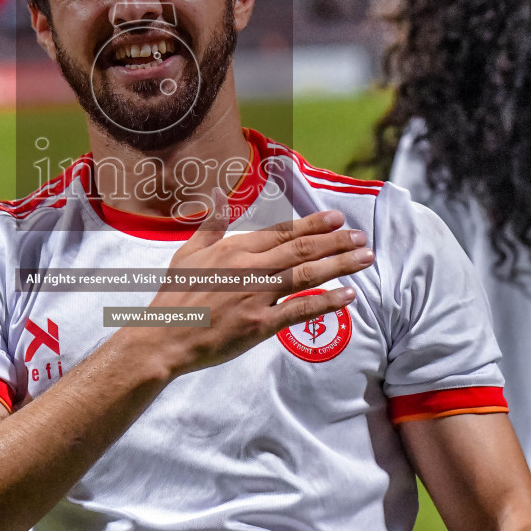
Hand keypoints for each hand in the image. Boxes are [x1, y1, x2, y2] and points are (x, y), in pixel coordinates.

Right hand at [125, 189, 372, 377]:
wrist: (165, 336)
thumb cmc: (176, 296)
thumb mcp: (188, 252)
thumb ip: (210, 224)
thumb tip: (218, 194)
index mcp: (234, 249)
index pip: (281, 232)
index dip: (312, 224)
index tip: (337, 218)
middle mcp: (250, 268)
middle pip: (302, 250)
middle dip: (336, 241)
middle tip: (361, 236)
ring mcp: (257, 296)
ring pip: (307, 275)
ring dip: (340, 265)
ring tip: (364, 258)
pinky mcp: (261, 324)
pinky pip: (300, 309)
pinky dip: (326, 301)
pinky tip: (347, 295)